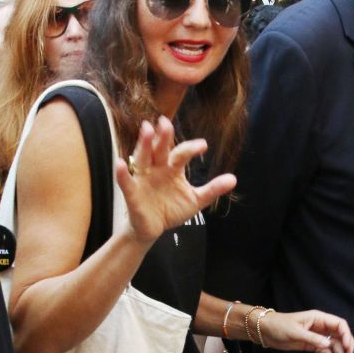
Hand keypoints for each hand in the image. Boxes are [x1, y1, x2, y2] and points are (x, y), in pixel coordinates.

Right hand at [116, 117, 235, 244]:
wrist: (153, 229)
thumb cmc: (171, 210)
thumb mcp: (195, 200)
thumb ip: (212, 189)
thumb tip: (233, 179)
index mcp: (172, 168)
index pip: (181, 153)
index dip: (191, 148)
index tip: (203, 145)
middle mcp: (156, 168)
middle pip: (159, 149)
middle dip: (163, 137)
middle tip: (166, 122)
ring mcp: (143, 178)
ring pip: (142, 158)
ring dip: (144, 144)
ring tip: (147, 129)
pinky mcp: (132, 193)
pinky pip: (126, 182)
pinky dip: (122, 173)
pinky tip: (120, 163)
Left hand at [259, 310, 353, 352]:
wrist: (266, 331)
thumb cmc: (280, 326)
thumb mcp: (296, 332)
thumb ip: (313, 338)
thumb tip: (329, 345)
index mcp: (318, 318)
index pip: (339, 324)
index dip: (346, 334)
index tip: (347, 347)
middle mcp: (321, 326)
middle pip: (340, 335)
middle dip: (346, 346)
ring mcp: (317, 336)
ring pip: (333, 345)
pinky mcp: (312, 344)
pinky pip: (325, 352)